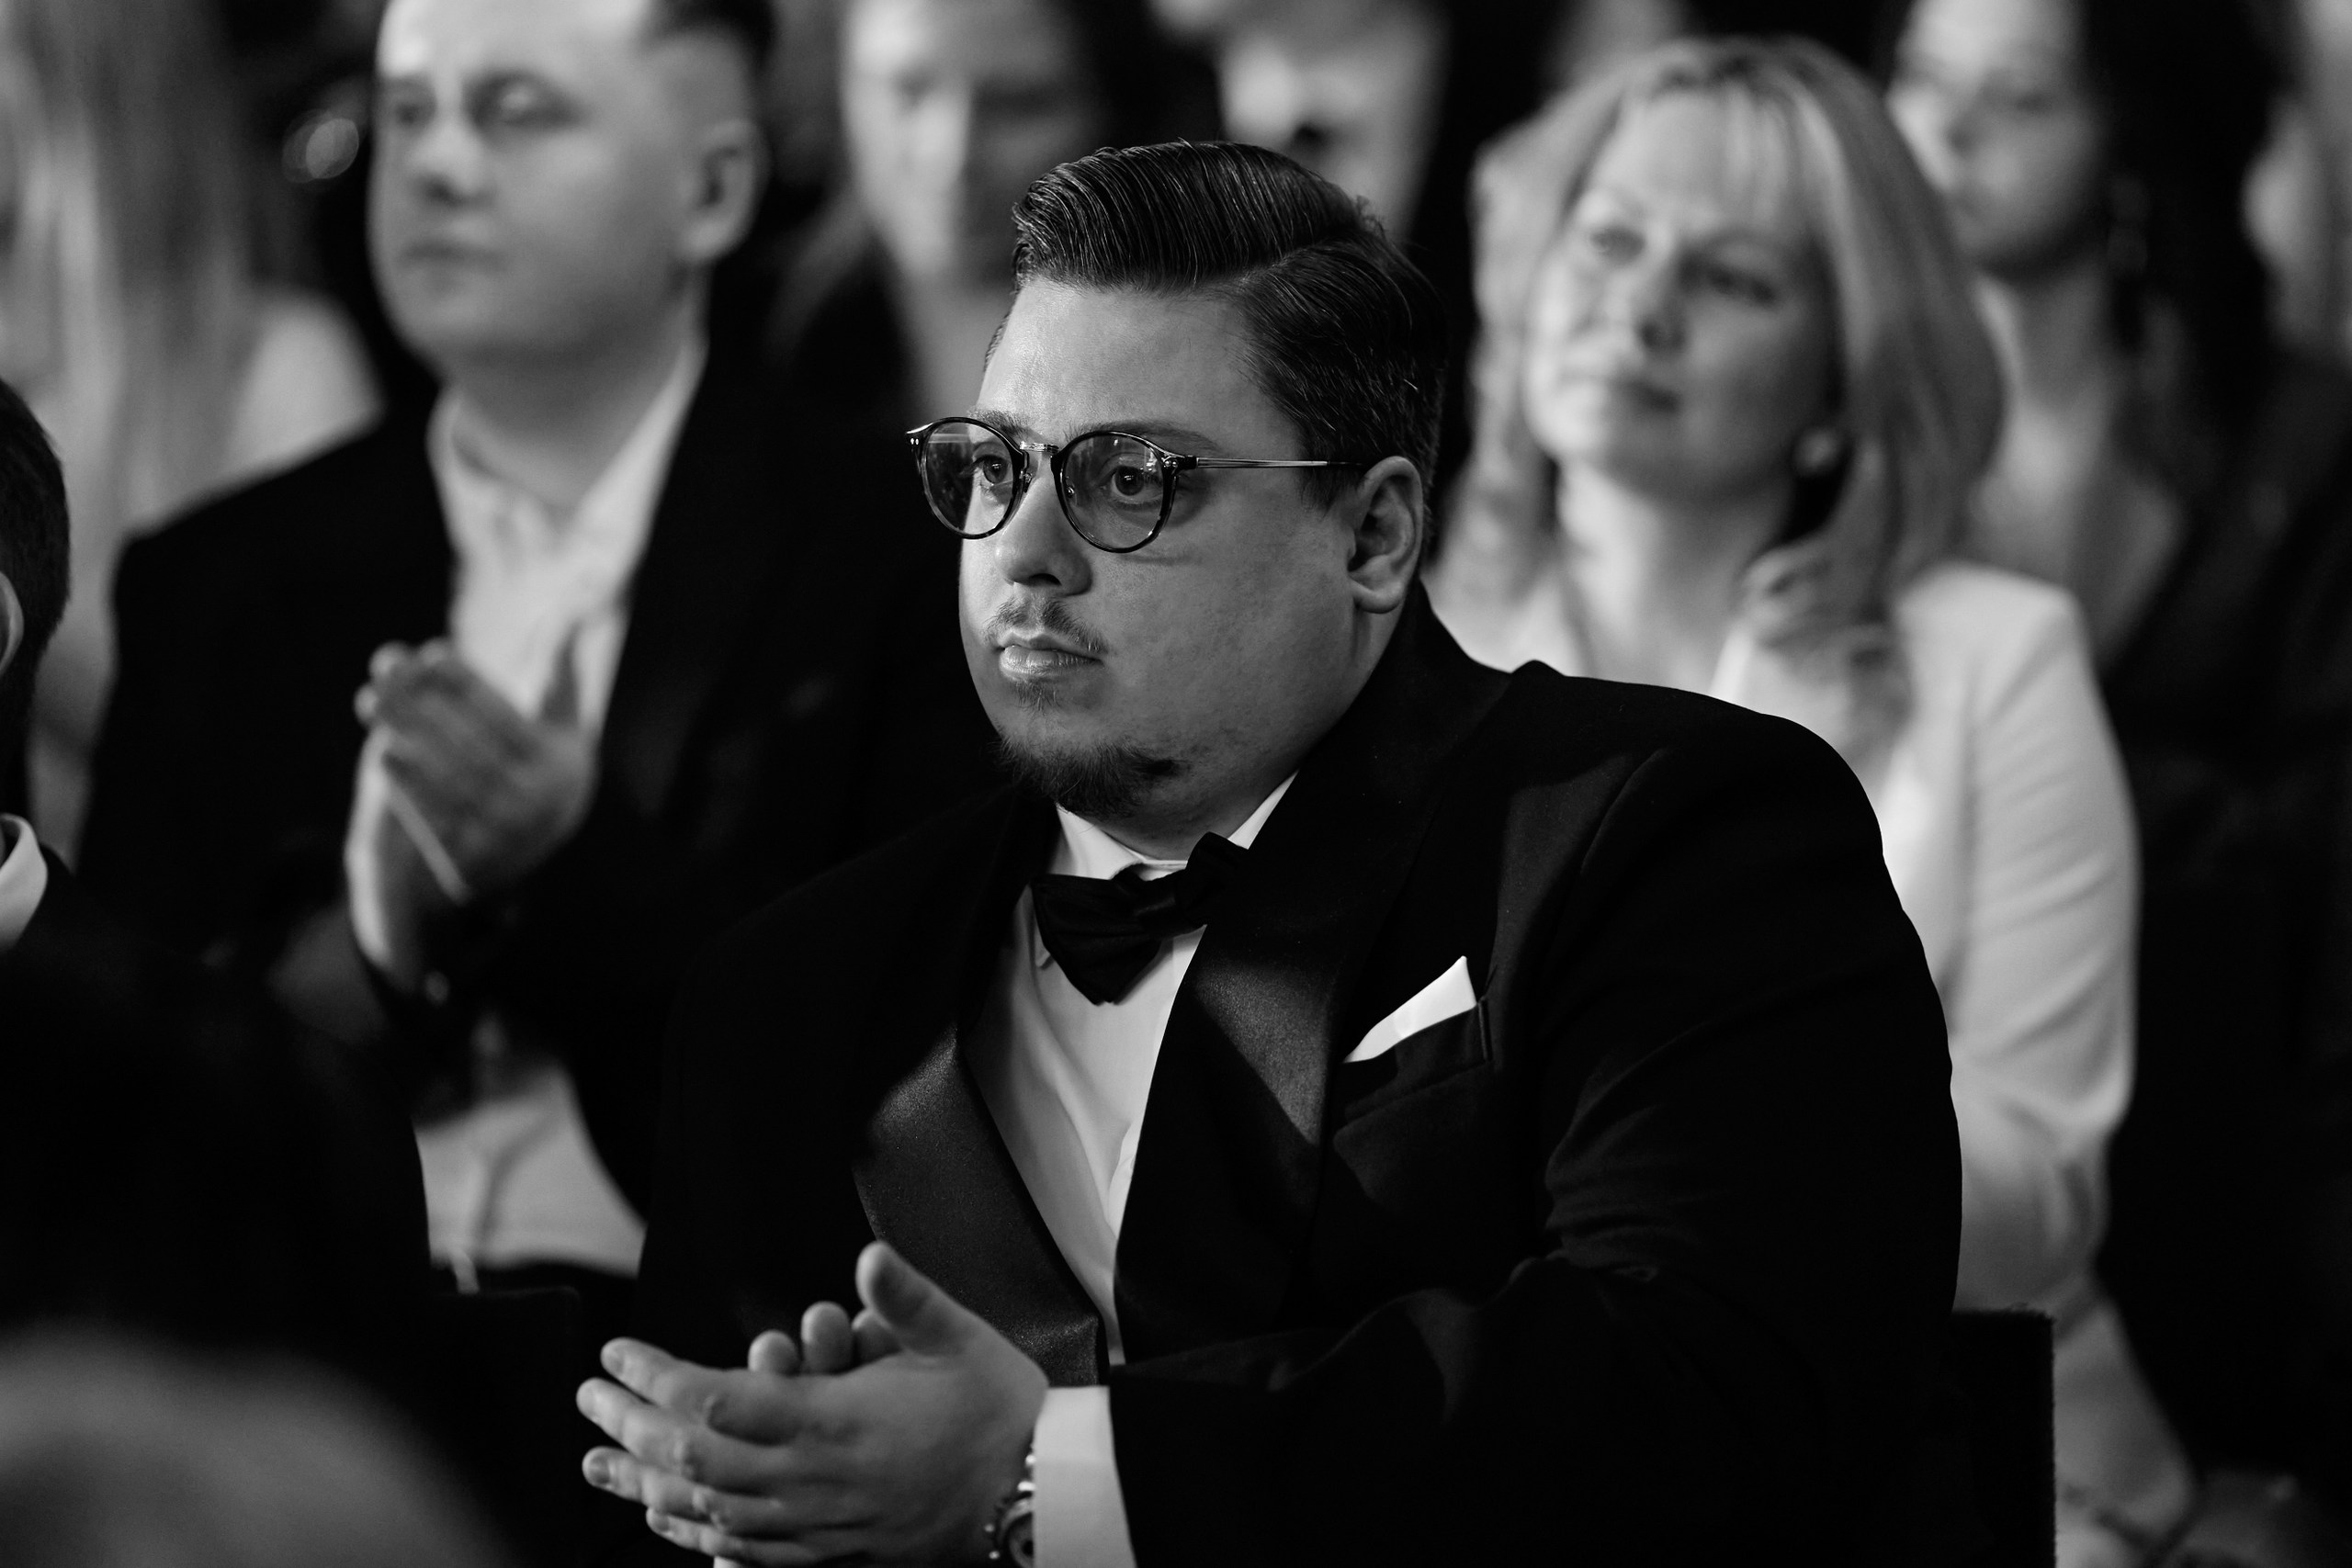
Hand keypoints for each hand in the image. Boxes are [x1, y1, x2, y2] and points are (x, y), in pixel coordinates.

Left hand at [356, 642, 595, 898]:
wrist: (532, 846)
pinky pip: (433, 821)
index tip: (431, 653)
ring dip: (404, 738)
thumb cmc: (539, 761)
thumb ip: (557, 667)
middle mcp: (537, 807)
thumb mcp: (558, 718)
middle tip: (380, 672)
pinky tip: (383, 754)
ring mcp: (503, 840)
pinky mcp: (470, 866)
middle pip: (468, 746)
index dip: (466, 683)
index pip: (505, 717)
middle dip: (421, 704)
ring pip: (446, 780)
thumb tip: (570, 605)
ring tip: (369, 702)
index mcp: (559, 766)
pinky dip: (407, 788)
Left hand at [578, 1243, 1045, 1565]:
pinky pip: (748, 1549)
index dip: (656, 1380)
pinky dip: (698, 1533)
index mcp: (838, 1423)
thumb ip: (908, 1298)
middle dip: (630, 1429)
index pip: (719, 1404)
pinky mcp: (836, 1550)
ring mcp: (822, 1523)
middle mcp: (817, 1480)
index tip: (616, 1355)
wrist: (1042, 1495)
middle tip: (586, 1401)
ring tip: (599, 1466)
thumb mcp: (961, 1339)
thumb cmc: (1002, 1411)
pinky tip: (670, 1520)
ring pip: (711, 1512)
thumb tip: (866, 1259)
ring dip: (646, 1485)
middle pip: (696, 1460)